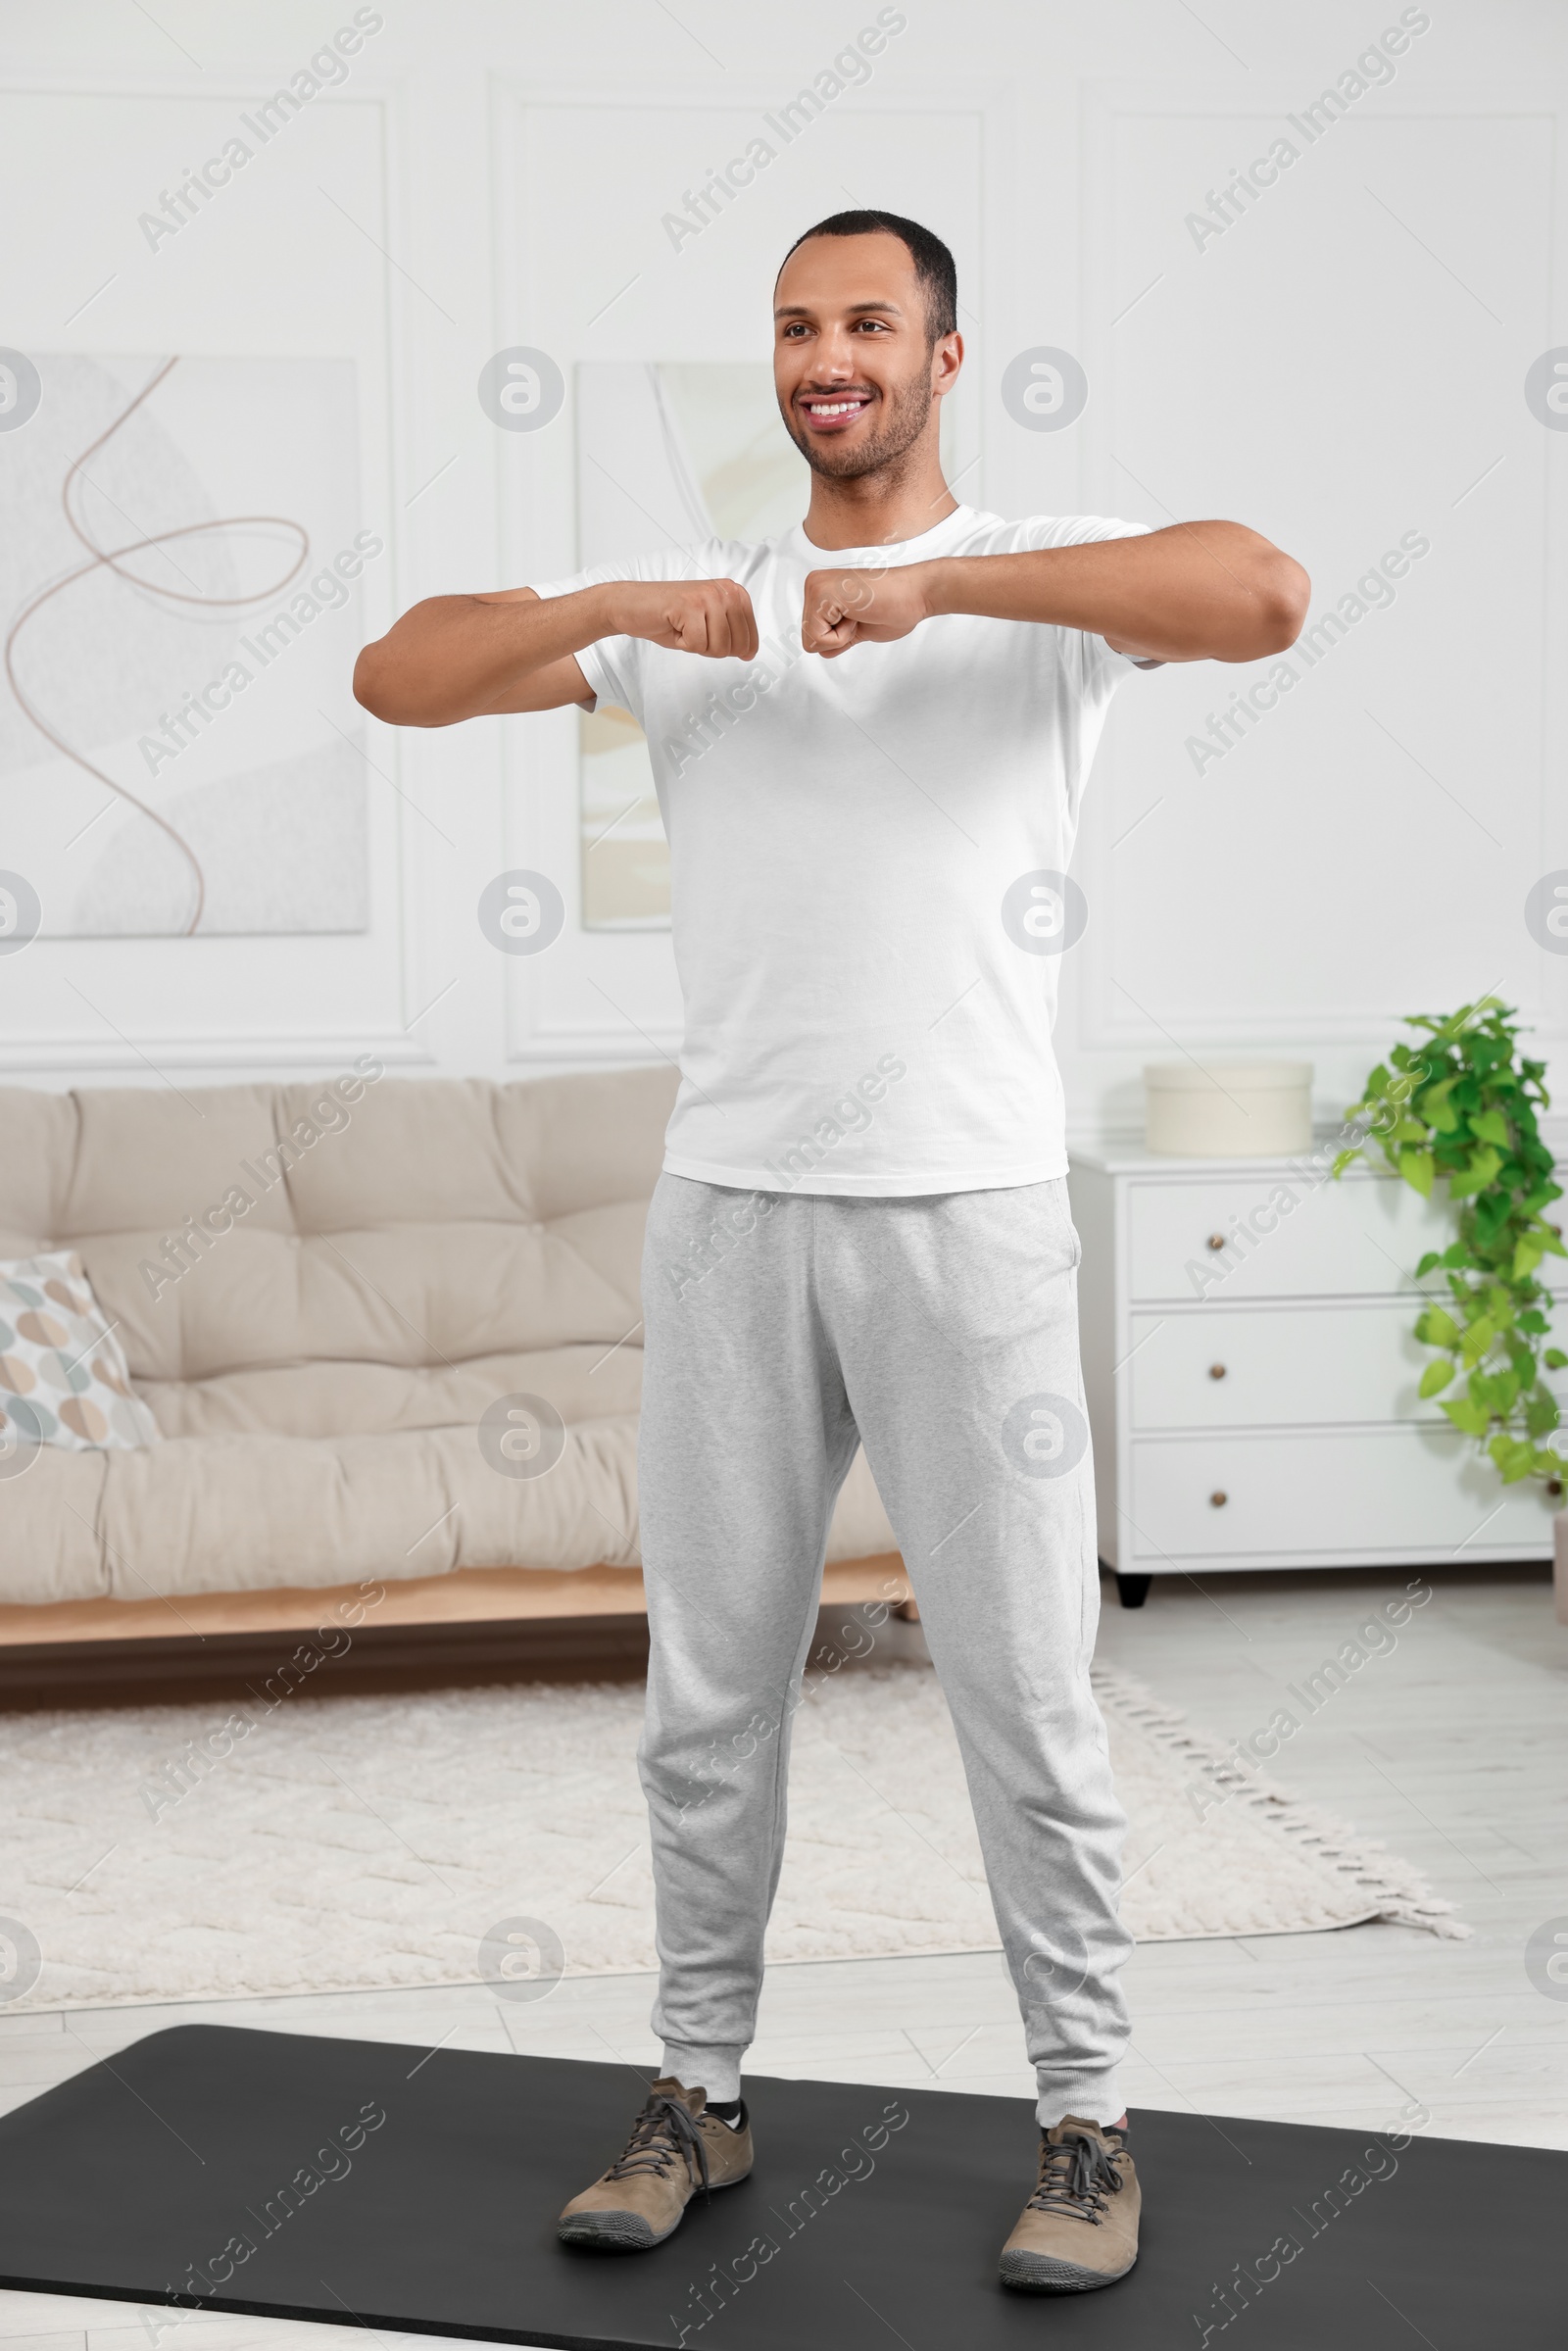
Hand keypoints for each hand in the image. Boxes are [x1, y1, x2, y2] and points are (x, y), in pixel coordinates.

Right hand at [612, 577, 757, 658]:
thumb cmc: (670, 616)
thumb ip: (732, 634)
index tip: (710, 636)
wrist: (633, 606)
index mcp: (734, 593)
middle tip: (693, 631)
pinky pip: (697, 644)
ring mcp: (708, 596)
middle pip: (735, 646)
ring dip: (696, 645)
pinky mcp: (690, 605)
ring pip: (718, 647)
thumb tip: (749, 653)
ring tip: (683, 627)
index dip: (730, 649)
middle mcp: (724, 591)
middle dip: (711, 648)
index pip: (750, 637)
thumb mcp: (710, 623)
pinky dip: (682, 644)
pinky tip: (673, 627)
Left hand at [801, 562, 934, 656]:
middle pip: (808, 640)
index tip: (862, 618)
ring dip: (841, 637)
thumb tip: (821, 650)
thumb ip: (838, 638)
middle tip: (862, 616)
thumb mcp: (859, 630)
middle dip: (838, 639)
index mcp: (821, 590)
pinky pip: (818, 638)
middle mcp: (814, 584)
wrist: (916, 594)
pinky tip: (858, 614)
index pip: (812, 637)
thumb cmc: (895, 608)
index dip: (840, 639)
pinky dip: (842, 636)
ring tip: (860, 614)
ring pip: (811, 641)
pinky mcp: (821, 594)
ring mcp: (816, 587)